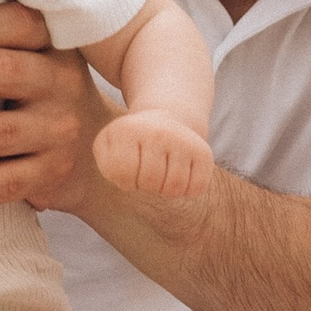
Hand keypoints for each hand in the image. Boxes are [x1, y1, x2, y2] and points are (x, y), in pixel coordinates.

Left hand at [94, 109, 215, 200]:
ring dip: (164, 190)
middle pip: (150, 181)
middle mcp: (158, 132)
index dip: (124, 181)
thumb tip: (125, 180)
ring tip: (160, 176)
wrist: (166, 120)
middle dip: (145, 186)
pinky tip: (177, 176)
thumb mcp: (108, 145)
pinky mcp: (203, 152)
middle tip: (145, 174)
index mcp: (129, 129)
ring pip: (174, 188)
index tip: (127, 172)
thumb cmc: (131, 141)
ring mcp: (183, 141)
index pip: (123, 173)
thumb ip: (107, 164)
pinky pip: (196, 187)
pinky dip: (186, 190)